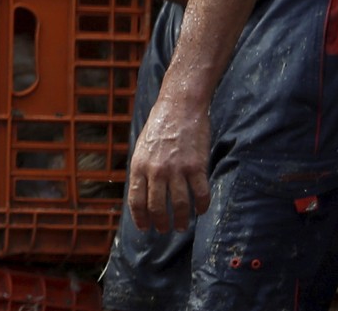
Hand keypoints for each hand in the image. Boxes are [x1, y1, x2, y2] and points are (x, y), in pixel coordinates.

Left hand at [125, 92, 210, 232]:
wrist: (180, 107)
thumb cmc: (159, 126)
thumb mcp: (141, 148)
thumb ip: (142, 170)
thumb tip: (142, 194)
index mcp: (139, 166)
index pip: (136, 200)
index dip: (140, 218)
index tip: (144, 228)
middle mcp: (156, 170)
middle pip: (157, 207)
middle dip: (161, 223)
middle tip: (165, 230)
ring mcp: (177, 169)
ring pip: (179, 205)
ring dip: (181, 220)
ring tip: (182, 226)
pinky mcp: (196, 166)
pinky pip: (200, 194)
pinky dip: (201, 206)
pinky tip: (201, 211)